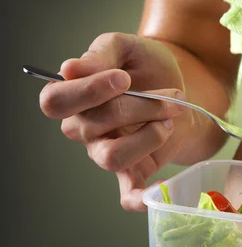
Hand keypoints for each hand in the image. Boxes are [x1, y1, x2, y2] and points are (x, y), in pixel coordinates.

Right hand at [39, 32, 194, 211]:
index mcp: (73, 97)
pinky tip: (162, 186)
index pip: (56, 101)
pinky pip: (128, 195)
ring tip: (171, 119)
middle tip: (173, 96)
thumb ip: (100, 54)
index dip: (88, 90)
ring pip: (112, 157)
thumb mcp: (127, 48)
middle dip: (140, 107)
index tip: (124, 78)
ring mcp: (106, 152)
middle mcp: (83, 130)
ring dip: (150, 135)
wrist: (181, 89)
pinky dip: (142, 198)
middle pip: (93, 125)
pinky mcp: (134, 171)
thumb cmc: (147, 67)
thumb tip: (69, 68)